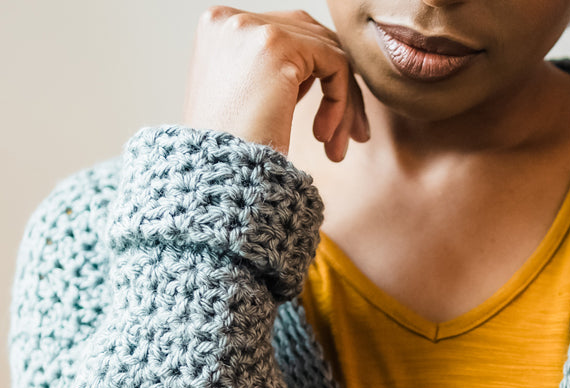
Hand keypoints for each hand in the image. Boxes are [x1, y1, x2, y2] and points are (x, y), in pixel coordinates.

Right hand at [182, 6, 369, 161]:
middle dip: (338, 90)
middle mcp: (230, 20)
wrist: (216, 184)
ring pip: (326, 52)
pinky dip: (341, 100)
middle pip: (310, 40)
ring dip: (343, 103)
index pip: (288, 38)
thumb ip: (269, 76)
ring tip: (337, 149)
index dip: (316, 80)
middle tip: (352, 138)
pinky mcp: (276, 45)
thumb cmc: (230, 160)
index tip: (328, 129)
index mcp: (219, 30)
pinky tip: (324, 138)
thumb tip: (314, 71)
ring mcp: (251, 28)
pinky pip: (334, 63)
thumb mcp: (245, 105)